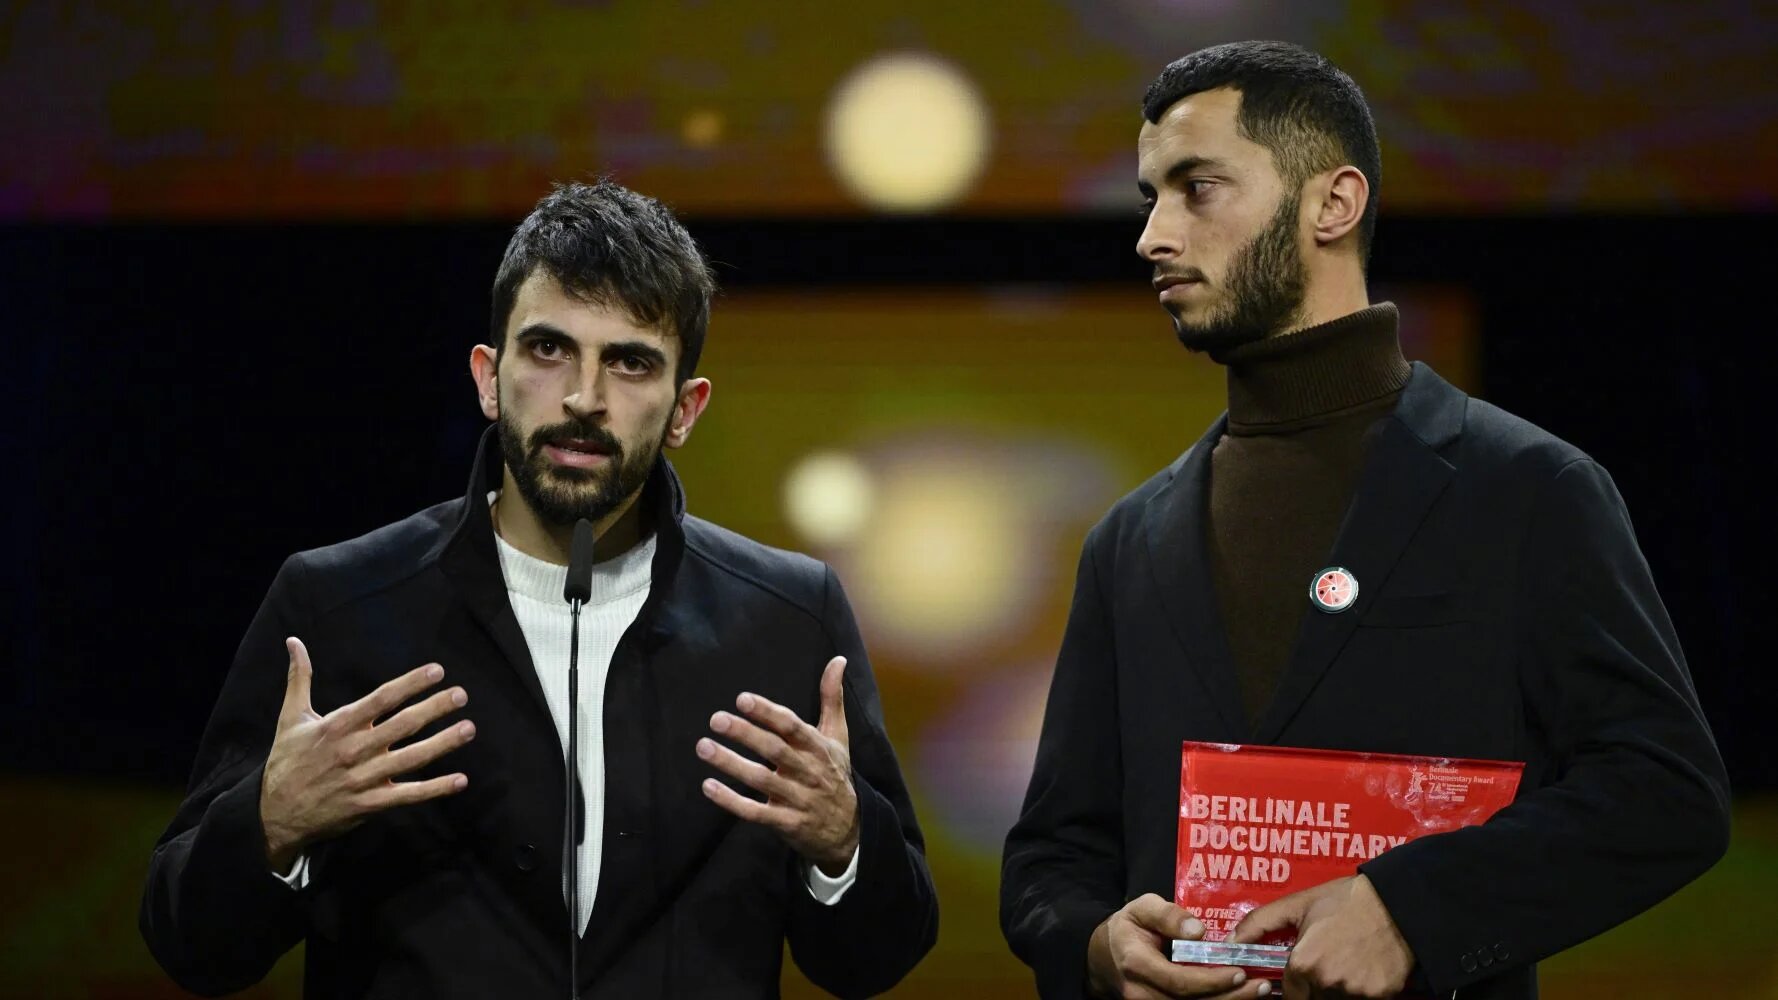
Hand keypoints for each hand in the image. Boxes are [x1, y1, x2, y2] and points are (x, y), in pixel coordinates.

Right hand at [259, 637, 474, 870]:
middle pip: (402, 726)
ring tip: (469, 729)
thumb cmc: (286, 762)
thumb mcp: (290, 718)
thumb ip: (299, 678)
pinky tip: (460, 780)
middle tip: (461, 695)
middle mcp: (354, 750)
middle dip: (434, 708)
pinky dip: (435, 789)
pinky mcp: (369, 805)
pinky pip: (407, 795)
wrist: (273, 814)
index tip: (437, 671)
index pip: (381, 699)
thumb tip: (294, 641)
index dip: (410, 684)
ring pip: (410, 759)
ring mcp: (364, 779)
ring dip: (442, 744)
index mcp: (338, 726)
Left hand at [697, 656, 859, 874]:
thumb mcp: (838, 737)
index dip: (768, 713)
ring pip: (761, 780)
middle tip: (716, 719)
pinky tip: (708, 786)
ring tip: (703, 747)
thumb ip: (832, 698)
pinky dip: (731, 801)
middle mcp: (808, 772)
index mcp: (818, 748)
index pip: (792, 727)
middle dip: (745, 734)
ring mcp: (797, 799)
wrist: (850, 830)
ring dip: (730, 763)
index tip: (742, 699)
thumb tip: (838, 659)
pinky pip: (755, 812)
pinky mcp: (786, 823)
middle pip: (774, 750)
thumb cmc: (836, 774)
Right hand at [1086, 894, 1272, 998]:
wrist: (1105, 955)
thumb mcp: (1141, 907)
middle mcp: (1141, 992)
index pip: (1178, 980)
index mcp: (1136, 962)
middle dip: (1229, 997)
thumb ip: (1167, 915)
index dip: (1210, 980)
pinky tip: (1239, 996)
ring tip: (1259, 991)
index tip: (1239, 970)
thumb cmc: (1128, 927)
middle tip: (1261, 985)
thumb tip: (1198, 931)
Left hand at [1230, 875, 1411, 998]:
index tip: (1304, 974)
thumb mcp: (1298, 905)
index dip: (1296, 985)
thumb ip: (1260, 923)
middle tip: (1330, 960)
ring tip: (1349, 961)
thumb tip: (1232, 941)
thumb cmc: (1345, 900)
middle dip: (1317, 987)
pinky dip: (1363, 989)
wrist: (1396, 902)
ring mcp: (1355, 992)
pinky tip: (1366, 967)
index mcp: (1303, 963)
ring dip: (1340, 988)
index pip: (1291, 994)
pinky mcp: (1381, 996)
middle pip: (1315, 998)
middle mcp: (1327, 982)